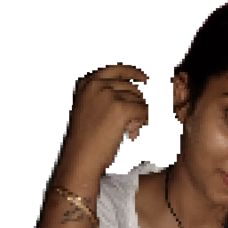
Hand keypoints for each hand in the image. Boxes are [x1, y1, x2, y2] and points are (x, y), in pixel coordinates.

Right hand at [55, 63, 150, 185]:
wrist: (81, 158)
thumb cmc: (84, 141)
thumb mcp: (88, 111)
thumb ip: (105, 99)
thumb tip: (133, 100)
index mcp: (87, 83)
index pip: (115, 68)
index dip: (133, 72)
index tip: (145, 77)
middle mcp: (97, 85)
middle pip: (131, 85)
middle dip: (140, 100)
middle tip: (141, 117)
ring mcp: (109, 95)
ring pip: (138, 99)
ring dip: (140, 114)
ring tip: (133, 130)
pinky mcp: (121, 109)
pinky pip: (144, 110)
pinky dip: (146, 119)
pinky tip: (139, 130)